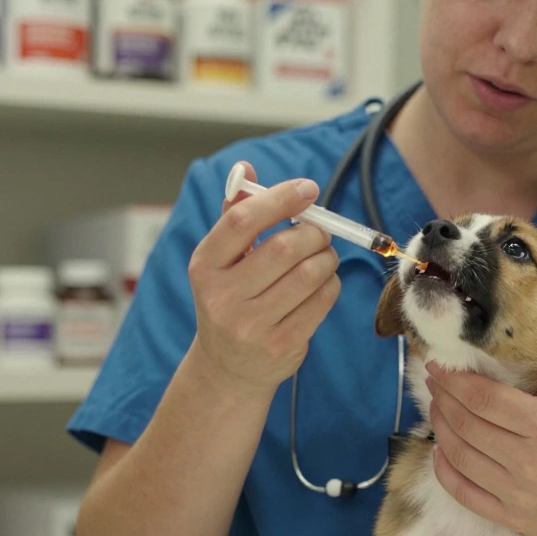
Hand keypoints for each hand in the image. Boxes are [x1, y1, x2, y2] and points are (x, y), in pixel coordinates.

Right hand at [187, 161, 340, 395]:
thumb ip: (235, 213)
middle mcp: (223, 296)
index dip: (280, 199)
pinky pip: (323, 300)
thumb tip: (246, 167)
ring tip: (320, 257)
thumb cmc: (230, 299)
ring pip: (310, 273)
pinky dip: (330, 284)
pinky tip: (319, 285)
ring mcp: (252, 324)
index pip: (242, 220)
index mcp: (205, 265)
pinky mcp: (282, 344)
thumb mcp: (222, 260)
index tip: (307, 189)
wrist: (228, 368)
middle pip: (284, 247)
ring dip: (326, 257)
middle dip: (313, 232)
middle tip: (319, 231)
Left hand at [424, 309, 536, 535]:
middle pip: (466, 423)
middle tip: (434, 381)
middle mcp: (529, 462)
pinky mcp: (512, 518)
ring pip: (458, 456)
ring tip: (436, 408)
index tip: (438, 364)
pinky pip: (463, 493)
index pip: (484, 398)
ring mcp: (517, 494)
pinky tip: (440, 450)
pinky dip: (444, 469)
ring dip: (440, 428)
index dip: (454, 379)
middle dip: (442, 398)